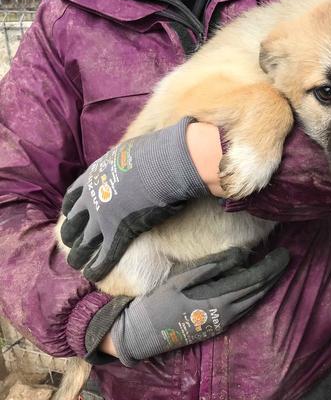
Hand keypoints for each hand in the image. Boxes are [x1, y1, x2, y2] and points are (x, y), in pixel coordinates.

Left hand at [60, 117, 210, 281]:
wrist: (165, 165)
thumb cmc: (155, 153)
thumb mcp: (130, 151)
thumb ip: (123, 159)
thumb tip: (131, 154)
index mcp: (94, 176)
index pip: (74, 196)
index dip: (72, 208)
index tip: (71, 214)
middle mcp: (92, 198)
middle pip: (73, 221)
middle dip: (70, 234)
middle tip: (70, 243)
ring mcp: (102, 218)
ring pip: (83, 242)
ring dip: (79, 255)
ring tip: (77, 264)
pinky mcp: (117, 234)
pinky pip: (103, 255)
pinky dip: (97, 267)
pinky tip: (94, 274)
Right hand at [109, 247, 289, 365]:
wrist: (145, 333)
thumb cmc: (160, 302)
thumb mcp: (182, 279)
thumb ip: (211, 268)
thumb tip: (239, 255)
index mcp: (218, 299)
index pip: (253, 280)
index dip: (270, 266)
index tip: (284, 253)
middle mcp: (226, 313)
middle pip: (258, 291)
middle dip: (274, 274)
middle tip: (286, 257)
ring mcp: (223, 322)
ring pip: (254, 302)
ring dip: (267, 285)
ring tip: (276, 269)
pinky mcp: (219, 326)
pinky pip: (245, 309)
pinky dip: (256, 296)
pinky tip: (259, 287)